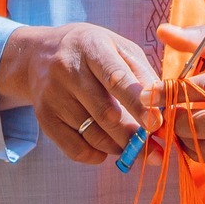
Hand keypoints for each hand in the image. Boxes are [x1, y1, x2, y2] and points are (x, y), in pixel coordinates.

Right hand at [0, 23, 158, 163]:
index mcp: (93, 48)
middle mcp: (68, 70)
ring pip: (91, 133)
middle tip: (154, 150)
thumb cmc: (94, 51)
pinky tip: (107, 150)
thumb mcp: (120, 49)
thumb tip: (164, 107)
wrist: (40, 54)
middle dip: (132, 135)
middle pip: (104, 113)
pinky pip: (73, 147)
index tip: (156, 124)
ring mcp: (52, 95)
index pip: (116, 78)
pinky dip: (95, 155)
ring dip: (118, 146)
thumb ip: (143, 74)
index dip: (137, 103)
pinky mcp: (44, 117)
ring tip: (134, 147)